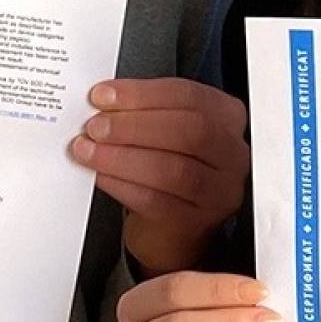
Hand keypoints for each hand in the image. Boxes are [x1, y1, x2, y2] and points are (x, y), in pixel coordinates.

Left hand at [70, 78, 249, 274]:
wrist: (171, 228)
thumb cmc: (168, 168)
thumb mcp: (164, 131)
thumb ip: (142, 111)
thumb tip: (103, 100)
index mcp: (226, 119)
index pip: (189, 96)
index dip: (142, 94)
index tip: (103, 95)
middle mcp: (231, 155)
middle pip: (190, 130)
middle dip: (134, 125)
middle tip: (95, 126)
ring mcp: (218, 192)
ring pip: (173, 169)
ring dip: (122, 157)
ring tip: (89, 151)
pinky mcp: (195, 222)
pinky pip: (156, 200)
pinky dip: (121, 184)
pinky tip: (100, 175)